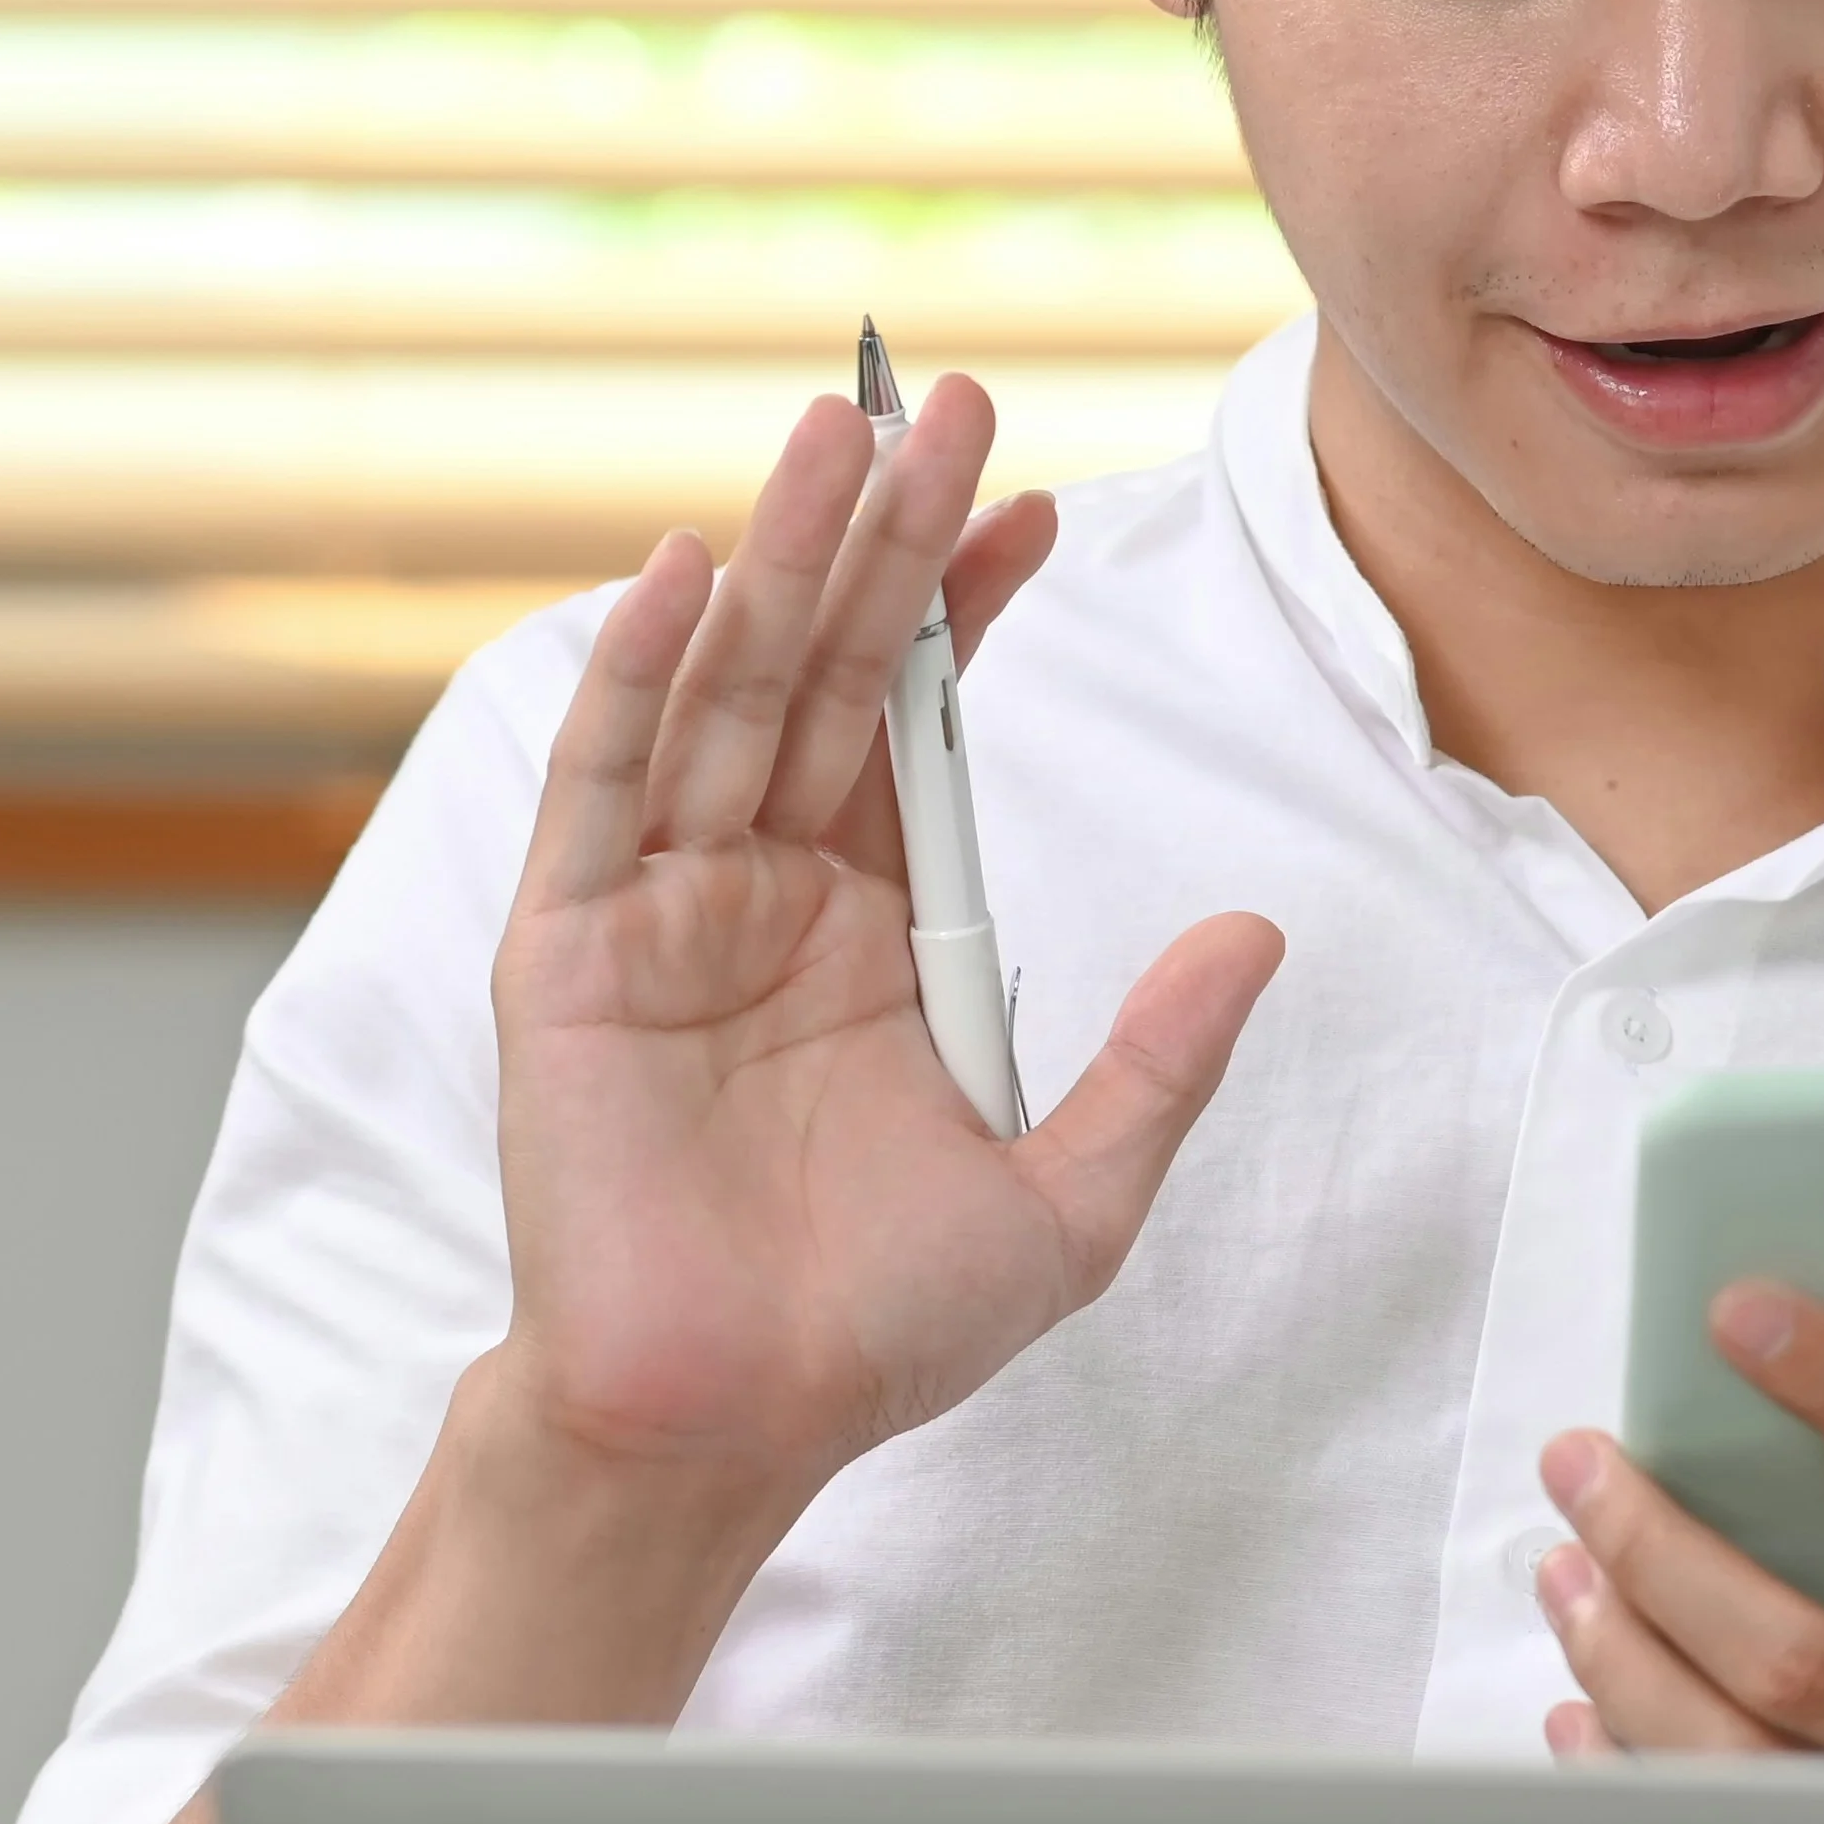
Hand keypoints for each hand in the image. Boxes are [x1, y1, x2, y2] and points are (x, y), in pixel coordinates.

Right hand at [485, 365, 1283, 1518]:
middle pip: (830, 673)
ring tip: (827, 430)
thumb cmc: (872, 1329)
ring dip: (774, 560)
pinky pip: (605, 793)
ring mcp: (659, 911)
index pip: (925, 725)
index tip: (1032, 504)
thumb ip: (1154, 1061)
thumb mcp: (1063, 1195)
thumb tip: (1255, 932)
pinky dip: (638, 680)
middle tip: (935, 399)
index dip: (972, 611)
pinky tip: (680, 574)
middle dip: (882, 536)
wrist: (729, 1425)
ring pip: (726, 696)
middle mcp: (762, 889)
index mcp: (869, 923)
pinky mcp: (568, 954)